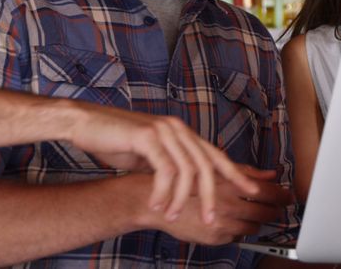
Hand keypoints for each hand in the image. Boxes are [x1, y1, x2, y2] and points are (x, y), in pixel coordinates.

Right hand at [70, 104, 259, 224]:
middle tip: (211, 219)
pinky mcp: (147, 136)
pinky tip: (155, 203)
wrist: (86, 123)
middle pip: (207, 166)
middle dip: (211, 196)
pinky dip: (162, 191)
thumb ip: (171, 164)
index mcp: (182, 133)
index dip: (237, 174)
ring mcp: (164, 130)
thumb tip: (188, 186)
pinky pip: (164, 170)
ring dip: (182, 198)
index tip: (254, 190)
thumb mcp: (150, 155)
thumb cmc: (116, 140)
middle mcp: (178, 129)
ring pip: (187, 170)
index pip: (216, 155)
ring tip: (174, 214)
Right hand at [151, 166, 292, 244]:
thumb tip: (271, 173)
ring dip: (258, 222)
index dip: (282, 194)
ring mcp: (221, 223)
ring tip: (256, 216)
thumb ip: (246, 172)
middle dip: (275, 211)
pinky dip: (240, 231)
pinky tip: (234, 222)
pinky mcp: (214, 238)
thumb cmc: (185, 180)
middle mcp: (227, 204)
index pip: (267, 191)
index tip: (288, 196)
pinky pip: (237, 237)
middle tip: (278, 209)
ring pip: (253, 227)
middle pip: (265, 211)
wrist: (156, 200)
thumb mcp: (215, 169)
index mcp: (229, 183)